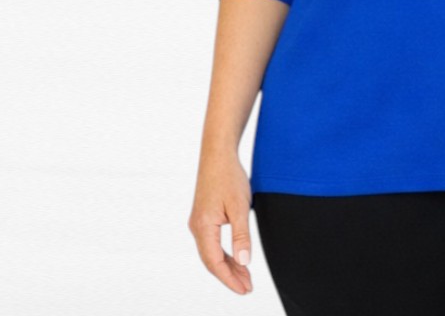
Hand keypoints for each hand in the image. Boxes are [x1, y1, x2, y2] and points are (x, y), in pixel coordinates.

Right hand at [188, 152, 253, 294]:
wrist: (217, 153)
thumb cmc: (229, 176)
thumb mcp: (240, 207)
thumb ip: (241, 235)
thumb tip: (245, 262)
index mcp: (203, 227)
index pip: (215, 263)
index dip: (230, 279)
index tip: (245, 289)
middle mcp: (196, 227)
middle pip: (212, 261)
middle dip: (230, 276)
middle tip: (248, 287)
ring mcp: (198, 222)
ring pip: (212, 253)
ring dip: (228, 265)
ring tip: (245, 276)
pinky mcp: (203, 217)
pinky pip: (212, 242)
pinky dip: (225, 253)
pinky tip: (236, 257)